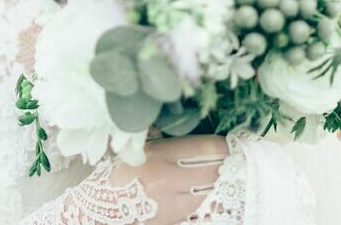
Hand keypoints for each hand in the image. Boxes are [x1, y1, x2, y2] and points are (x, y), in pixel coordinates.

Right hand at [109, 133, 228, 224]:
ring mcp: (173, 204)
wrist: (103, 206)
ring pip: (210, 191)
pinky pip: (201, 209)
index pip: (204, 148)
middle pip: (213, 170)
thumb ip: (165, 137)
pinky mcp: (174, 220)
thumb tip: (191, 126)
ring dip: (221, 181)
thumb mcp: (141, 147)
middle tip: (237, 155)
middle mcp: (169, 180)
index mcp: (160, 155)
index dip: (223, 144)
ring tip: (230, 172)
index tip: (231, 141)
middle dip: (227, 162)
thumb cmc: (121, 172)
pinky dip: (210, 199)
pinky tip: (215, 192)